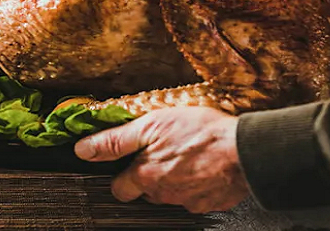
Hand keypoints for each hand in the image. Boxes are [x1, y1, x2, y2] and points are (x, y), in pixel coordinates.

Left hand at [75, 107, 248, 213]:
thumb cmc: (201, 133)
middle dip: (149, 176)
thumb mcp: (151, 125)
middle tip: (164, 152)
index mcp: (145, 176)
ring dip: (174, 178)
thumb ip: (115, 140)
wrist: (245, 150)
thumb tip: (84, 149)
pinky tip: (203, 166)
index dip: (122, 174)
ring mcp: (187, 201)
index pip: (118, 188)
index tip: (129, 162)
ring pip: (170, 194)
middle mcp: (163, 194)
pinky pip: (195, 196)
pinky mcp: (209, 204)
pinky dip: (196, 183)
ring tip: (187, 155)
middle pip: (145, 192)